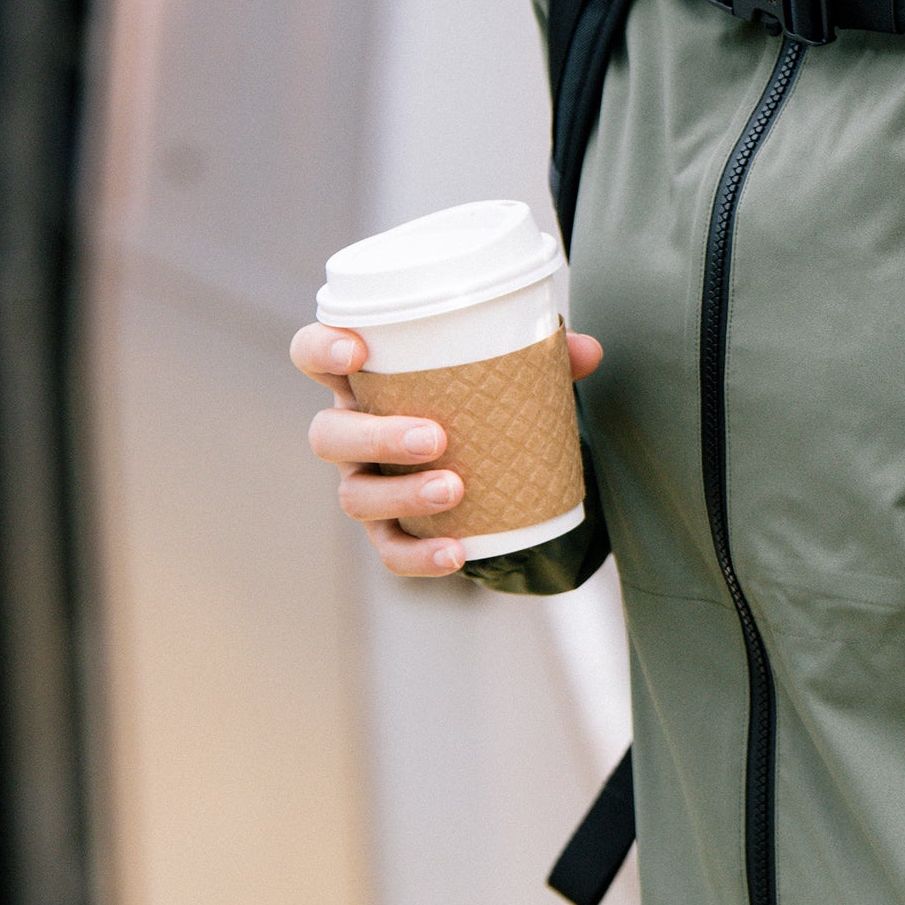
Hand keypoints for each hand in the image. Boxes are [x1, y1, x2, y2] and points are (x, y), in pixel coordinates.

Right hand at [294, 323, 603, 575]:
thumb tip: (590, 350)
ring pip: (354, 495)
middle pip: (328, 435)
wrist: (494, 459)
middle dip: (375, 436)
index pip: (314, 355)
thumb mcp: (509, 371)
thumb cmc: (483, 398)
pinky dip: (419, 554)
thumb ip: (544, 357)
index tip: (355, 349)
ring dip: (402, 493)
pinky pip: (390, 550)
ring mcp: (365, 483)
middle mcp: (353, 432)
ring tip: (455, 488)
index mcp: (367, 380)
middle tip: (435, 437)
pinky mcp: (390, 530)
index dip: (320, 349)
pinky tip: (455, 552)